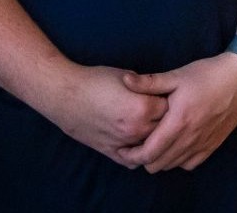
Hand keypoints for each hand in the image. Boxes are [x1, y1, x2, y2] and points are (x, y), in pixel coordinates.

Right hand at [35, 63, 166, 166]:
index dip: (172, 100)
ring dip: (155, 139)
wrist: (64, 95)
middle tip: (165, 112)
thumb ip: (148, 88)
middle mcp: (136, 129)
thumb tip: (162, 93)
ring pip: (151, 147)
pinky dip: (140, 155)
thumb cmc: (95, 81)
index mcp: (143, 108)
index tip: (172, 96)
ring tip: (156, 128)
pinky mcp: (110, 152)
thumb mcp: (127, 77)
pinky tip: (142, 144)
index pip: (172, 107)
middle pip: (165, 130)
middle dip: (167, 121)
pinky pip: (133, 160)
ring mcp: (123, 143)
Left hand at [122, 54, 236, 171]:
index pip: (148, 153)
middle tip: (136, 145)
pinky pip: (190, 164)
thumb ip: (149, 82)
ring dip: (160, 159)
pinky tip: (176, 146)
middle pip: (157, 164)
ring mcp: (203, 144)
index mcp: (177, 122)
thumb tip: (124, 81)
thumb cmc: (208, 74)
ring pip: (173, 166)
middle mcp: (190, 138)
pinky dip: (178, 160)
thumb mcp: (177, 75)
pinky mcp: (213, 145)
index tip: (123, 148)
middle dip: (143, 158)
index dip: (132, 155)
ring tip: (154, 146)